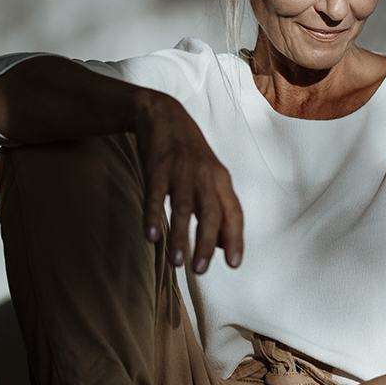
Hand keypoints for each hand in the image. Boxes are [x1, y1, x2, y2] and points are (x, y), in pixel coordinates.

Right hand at [129, 89, 243, 273]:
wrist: (162, 114)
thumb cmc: (188, 153)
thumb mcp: (209, 176)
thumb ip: (216, 207)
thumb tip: (221, 245)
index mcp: (221, 180)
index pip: (234, 213)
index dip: (235, 239)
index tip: (233, 264)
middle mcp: (205, 175)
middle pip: (211, 214)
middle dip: (206, 244)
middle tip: (200, 271)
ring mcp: (181, 170)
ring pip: (183, 208)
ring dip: (180, 237)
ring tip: (177, 262)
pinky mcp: (158, 165)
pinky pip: (156, 195)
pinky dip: (154, 216)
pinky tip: (151, 236)